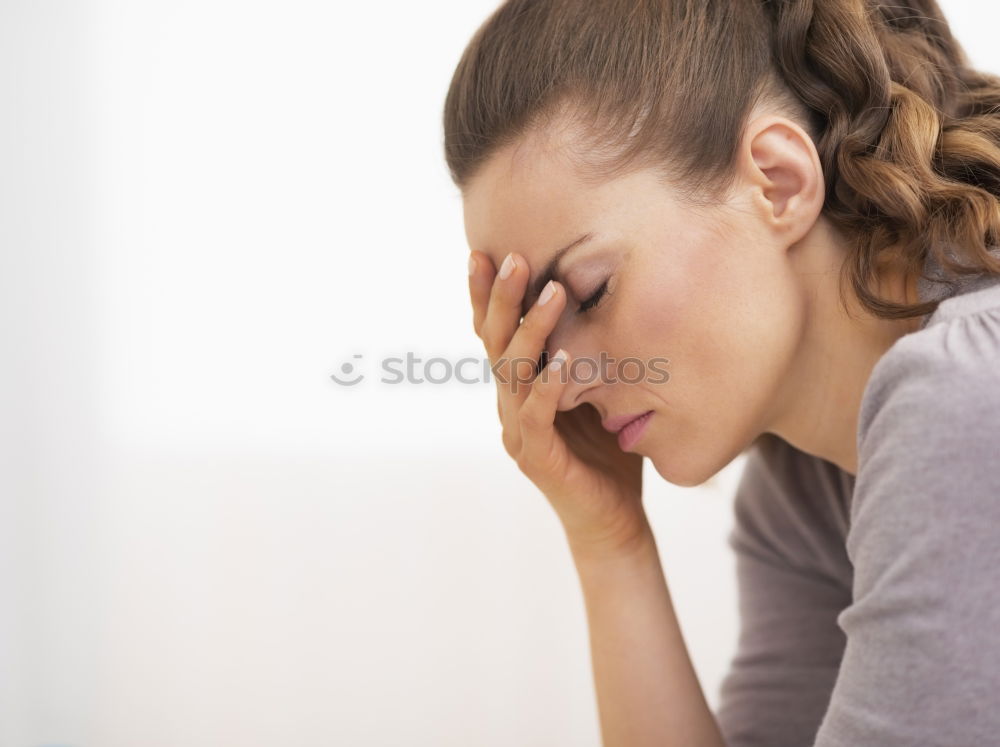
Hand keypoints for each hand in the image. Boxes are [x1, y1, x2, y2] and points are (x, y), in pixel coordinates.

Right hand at [468, 250, 647, 556]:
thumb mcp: (597, 393)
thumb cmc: (607, 453)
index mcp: (520, 387)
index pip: (496, 333)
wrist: (610, 520)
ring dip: (531, 329)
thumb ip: (588, 356)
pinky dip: (550, 385)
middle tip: (512, 257)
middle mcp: (511, 404)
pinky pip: (538, 415)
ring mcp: (519, 431)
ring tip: (551, 292)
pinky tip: (565, 358)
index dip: (487, 295)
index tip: (487, 252)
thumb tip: (607, 300)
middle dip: (501, 298)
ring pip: (515, 372)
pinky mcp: (537, 457)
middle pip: (496, 343)